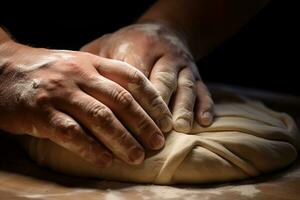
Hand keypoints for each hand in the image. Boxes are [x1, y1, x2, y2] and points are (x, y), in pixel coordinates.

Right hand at [0, 40, 171, 166]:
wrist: (2, 67)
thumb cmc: (46, 70)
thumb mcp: (77, 64)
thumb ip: (102, 77)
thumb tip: (135, 101)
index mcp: (91, 62)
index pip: (132, 78)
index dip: (153, 100)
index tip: (166, 119)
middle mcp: (79, 75)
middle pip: (121, 100)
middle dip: (144, 124)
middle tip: (158, 143)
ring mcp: (60, 93)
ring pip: (100, 118)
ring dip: (123, 140)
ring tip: (138, 157)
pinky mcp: (40, 113)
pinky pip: (72, 134)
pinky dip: (92, 149)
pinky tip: (106, 161)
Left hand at [81, 22, 213, 131]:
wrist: (163, 30)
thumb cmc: (129, 43)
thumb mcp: (108, 44)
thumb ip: (93, 62)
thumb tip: (72, 84)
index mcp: (139, 46)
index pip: (134, 75)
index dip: (131, 99)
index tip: (125, 120)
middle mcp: (164, 55)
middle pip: (162, 81)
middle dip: (158, 107)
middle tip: (155, 131)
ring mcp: (183, 65)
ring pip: (185, 86)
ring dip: (183, 107)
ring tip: (179, 128)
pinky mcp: (196, 73)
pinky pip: (203, 89)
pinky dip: (205, 106)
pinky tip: (203, 122)